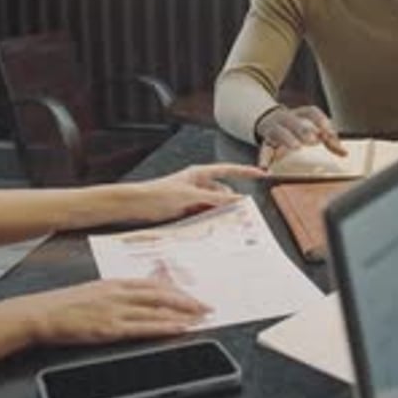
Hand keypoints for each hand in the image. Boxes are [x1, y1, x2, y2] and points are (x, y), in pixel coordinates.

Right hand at [24, 278, 210, 345]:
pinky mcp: (111, 328)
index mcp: (117, 283)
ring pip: (158, 310)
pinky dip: (165, 327)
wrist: (43, 313)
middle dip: (188, 301)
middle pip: (162, 294)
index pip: (155, 284)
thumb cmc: (66, 304)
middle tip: (207, 307)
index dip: (178, 290)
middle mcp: (120, 293)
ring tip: (201, 319)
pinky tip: (179, 329)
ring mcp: (116, 310)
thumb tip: (140, 297)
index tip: (194, 295)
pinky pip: (144, 327)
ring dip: (183, 315)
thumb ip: (119, 293)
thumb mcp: (96, 290)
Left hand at [127, 162, 262, 223]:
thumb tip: (236, 199)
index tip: (260, 174)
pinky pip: (205, 213)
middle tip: (241, 214)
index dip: (245, 172)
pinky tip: (211, 226)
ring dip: (219, 212)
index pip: (228, 170)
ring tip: (224, 223)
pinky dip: (209, 218)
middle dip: (231, 202)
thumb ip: (214, 198)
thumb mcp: (190, 195)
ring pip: (215, 205)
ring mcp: (193, 197)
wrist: (138, 204)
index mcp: (200, 173)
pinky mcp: (187, 209)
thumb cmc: (159, 193)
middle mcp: (198, 184)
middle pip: (223, 192)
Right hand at [256, 105, 345, 167]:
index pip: (310, 113)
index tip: (329, 132)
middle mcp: (285, 119)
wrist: (268, 120)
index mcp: (299, 114)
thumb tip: (344, 153)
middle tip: (313, 139)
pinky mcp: (266, 142)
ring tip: (296, 147)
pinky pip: (264, 150)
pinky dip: (264, 159)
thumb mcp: (312, 129)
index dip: (320, 120)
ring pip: (279, 131)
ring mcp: (274, 129)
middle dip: (303, 129)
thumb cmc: (296, 127)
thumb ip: (328, 140)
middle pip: (293, 120)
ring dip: (288, 138)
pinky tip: (265, 167)